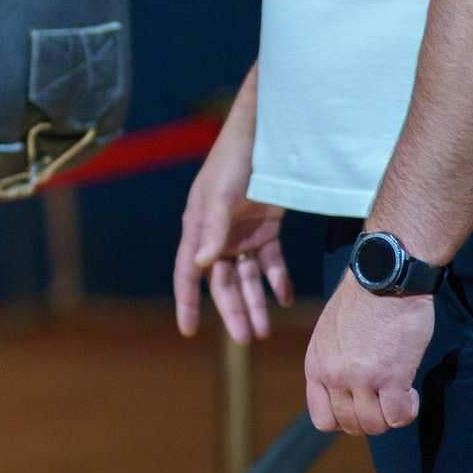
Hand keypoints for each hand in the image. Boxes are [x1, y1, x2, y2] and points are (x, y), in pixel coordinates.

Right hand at [174, 103, 291, 341]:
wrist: (266, 134)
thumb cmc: (234, 160)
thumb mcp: (222, 195)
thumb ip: (213, 230)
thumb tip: (202, 265)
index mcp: (199, 227)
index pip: (189, 272)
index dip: (188, 301)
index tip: (188, 329)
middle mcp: (218, 234)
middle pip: (222, 281)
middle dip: (233, 310)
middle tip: (245, 338)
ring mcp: (242, 232)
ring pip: (247, 276)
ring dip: (256, 301)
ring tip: (265, 329)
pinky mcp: (266, 227)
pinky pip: (271, 261)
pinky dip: (277, 279)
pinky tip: (285, 297)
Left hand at [304, 281, 432, 433]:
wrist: (383, 278)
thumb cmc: (361, 302)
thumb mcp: (329, 335)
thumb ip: (332, 364)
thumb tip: (345, 392)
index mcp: (316, 365)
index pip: (322, 419)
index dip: (345, 419)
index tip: (361, 405)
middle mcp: (333, 376)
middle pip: (351, 425)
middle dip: (372, 418)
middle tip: (385, 399)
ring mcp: (361, 378)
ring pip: (374, 426)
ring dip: (391, 416)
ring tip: (399, 394)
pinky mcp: (390, 376)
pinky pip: (398, 416)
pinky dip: (408, 410)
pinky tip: (410, 391)